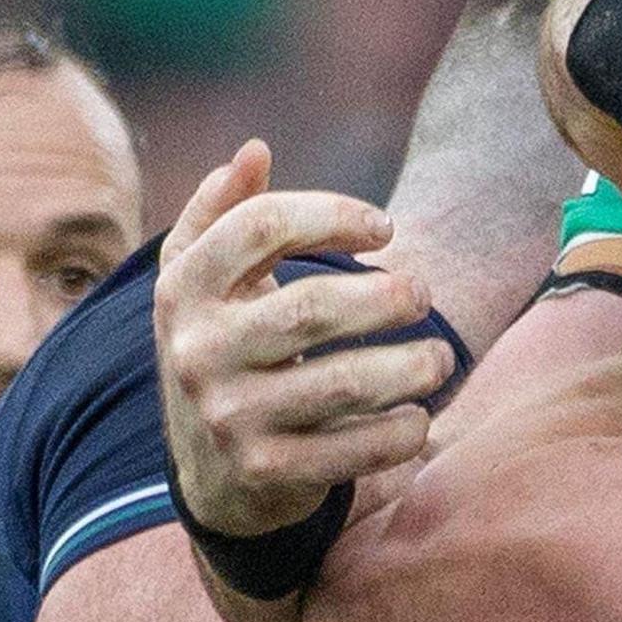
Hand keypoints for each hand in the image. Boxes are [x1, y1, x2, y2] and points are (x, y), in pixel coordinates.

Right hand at [156, 142, 455, 537]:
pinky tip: (419, 416)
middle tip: (423, 294)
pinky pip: (354, 450)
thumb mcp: (205, 281)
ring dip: (412, 366)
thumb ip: (227, 213)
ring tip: (440, 359)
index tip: (386, 227)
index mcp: (182, 290)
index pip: (261, 226)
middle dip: (387, 297)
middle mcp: (197, 352)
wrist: (209, 470)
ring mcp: (230, 417)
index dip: (334, 214)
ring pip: (346, 383)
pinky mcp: (266, 471)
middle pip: (313, 306)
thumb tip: (253, 150)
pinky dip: (401, 431)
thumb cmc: (226, 349)